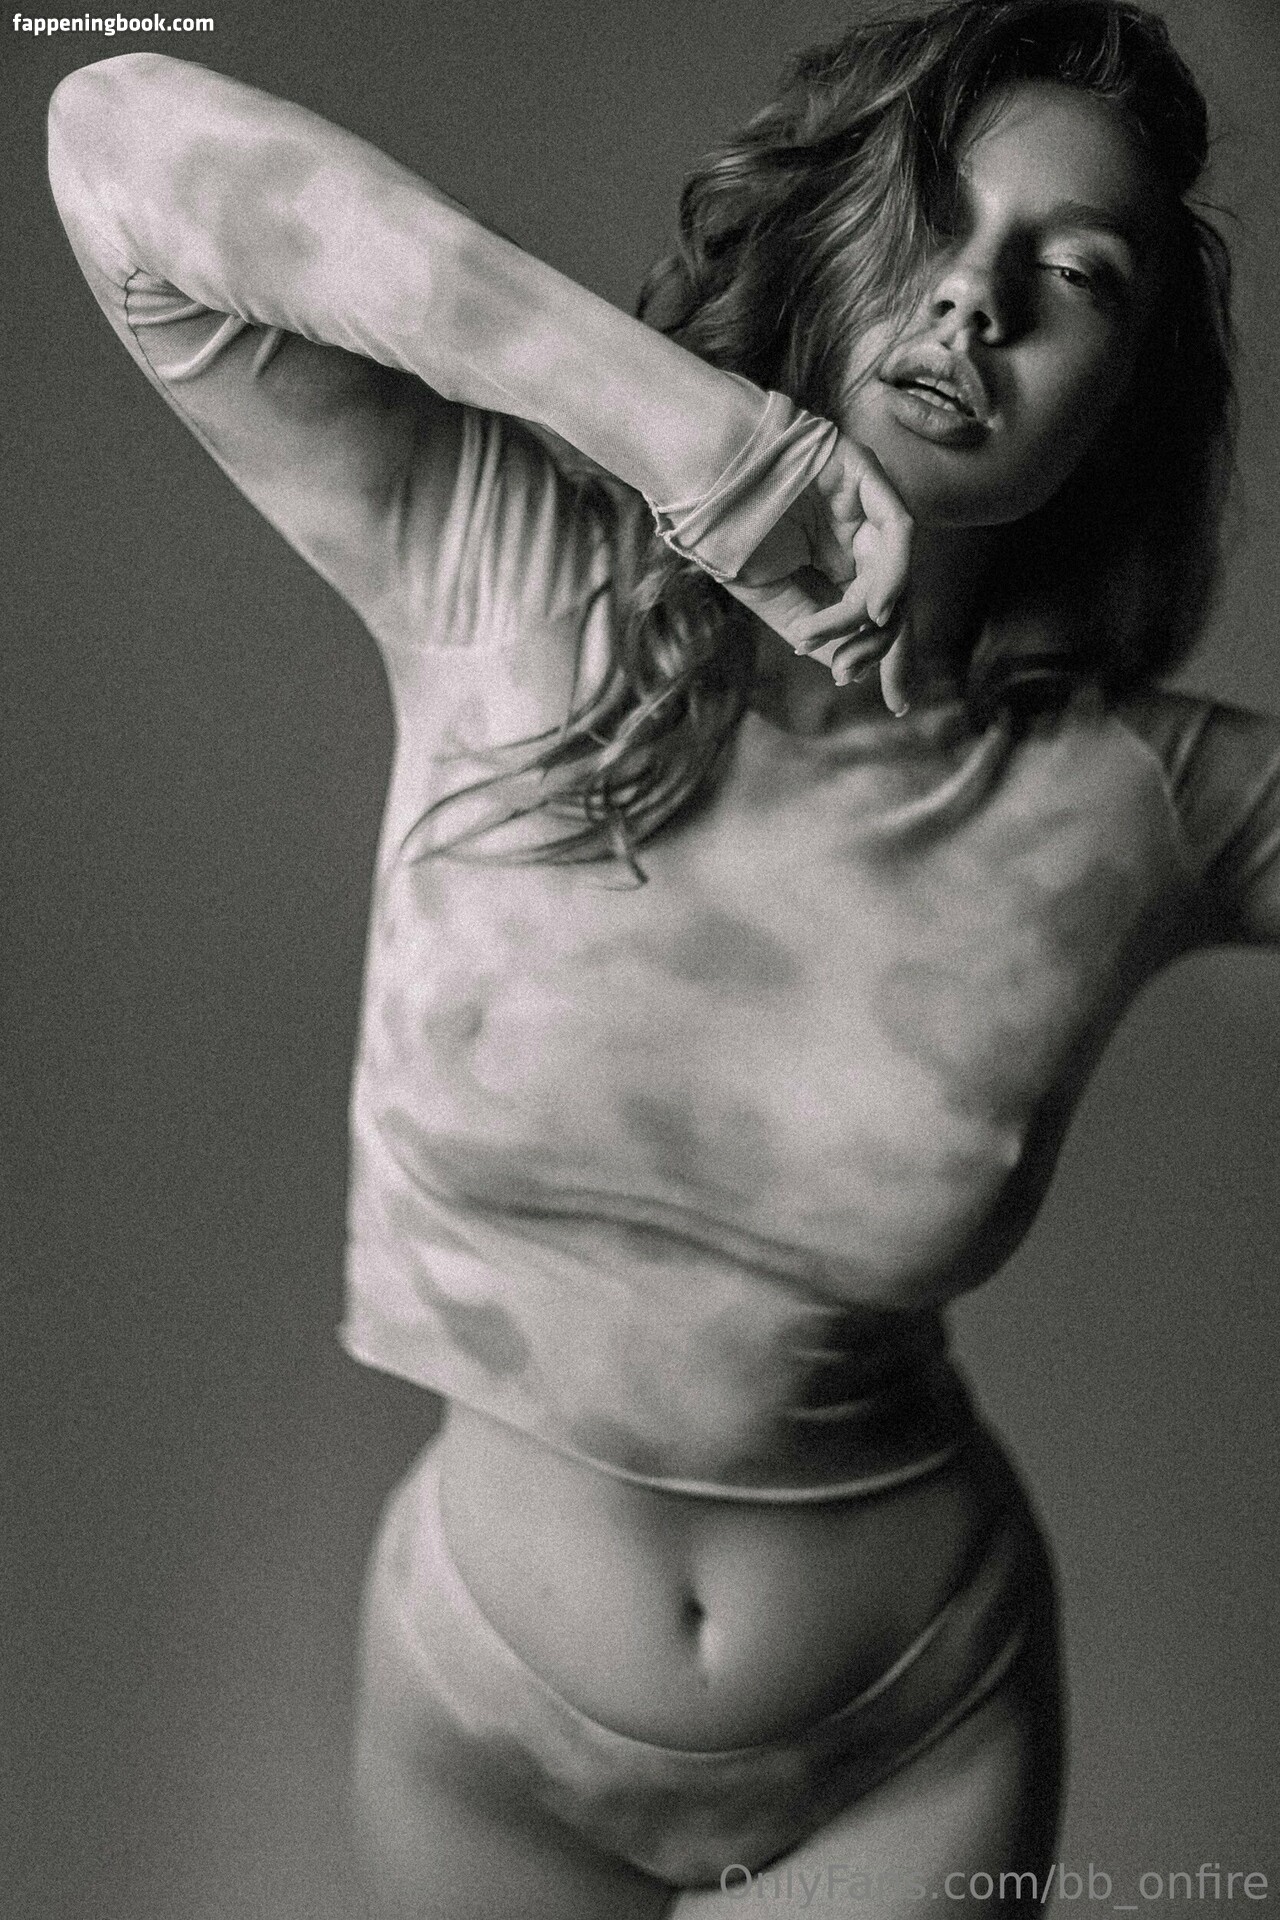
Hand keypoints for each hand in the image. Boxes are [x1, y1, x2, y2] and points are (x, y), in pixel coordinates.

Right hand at [721, 436, 914, 712]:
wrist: (697, 472)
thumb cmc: (724, 529)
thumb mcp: (771, 595)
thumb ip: (815, 628)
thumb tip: (848, 668)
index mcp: (834, 556)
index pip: (876, 611)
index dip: (888, 655)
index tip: (895, 704)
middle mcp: (856, 532)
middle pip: (896, 596)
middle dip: (892, 648)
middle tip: (880, 688)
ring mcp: (863, 503)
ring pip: (895, 573)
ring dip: (869, 621)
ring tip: (841, 652)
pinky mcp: (864, 473)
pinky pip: (896, 531)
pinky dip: (890, 575)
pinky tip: (874, 610)